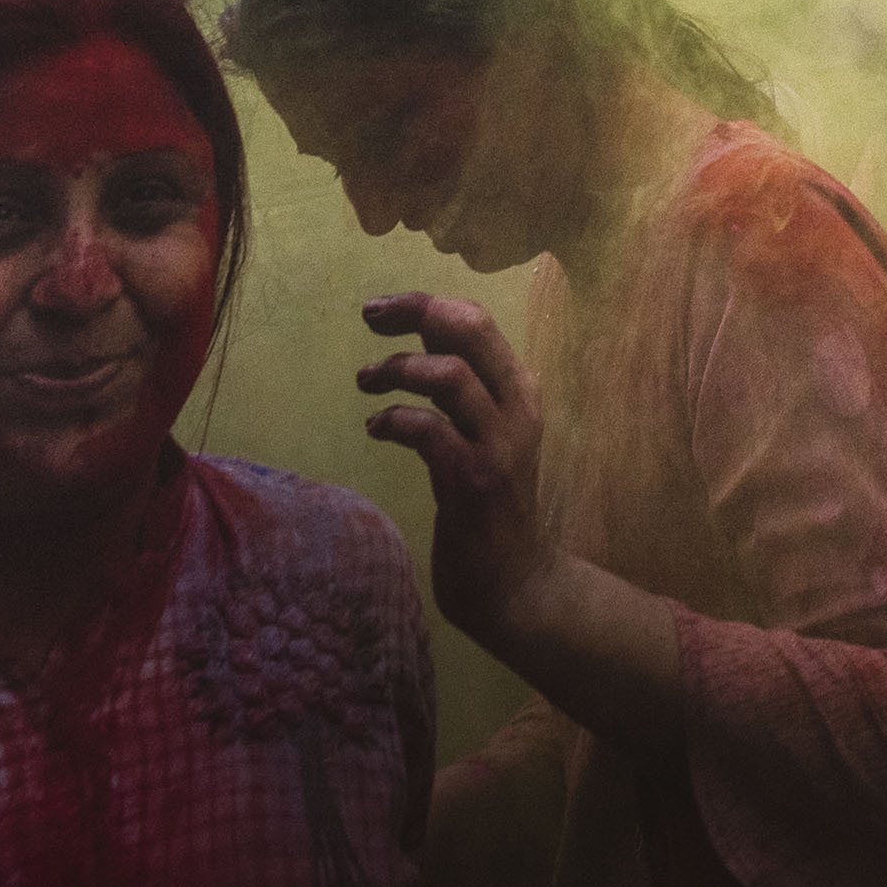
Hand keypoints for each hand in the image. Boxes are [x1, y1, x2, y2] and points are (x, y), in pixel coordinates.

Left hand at [357, 289, 562, 648]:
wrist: (513, 582)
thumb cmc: (488, 504)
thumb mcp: (481, 434)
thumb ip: (460, 390)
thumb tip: (414, 344)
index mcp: (520, 389)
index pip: (477, 321)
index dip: (426, 304)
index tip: (382, 309)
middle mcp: (517, 408)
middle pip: (471, 331)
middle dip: (416, 313)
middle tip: (370, 316)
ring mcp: (498, 445)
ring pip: (452, 375)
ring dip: (400, 369)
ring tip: (366, 382)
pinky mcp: (474, 482)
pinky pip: (430, 431)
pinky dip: (395, 420)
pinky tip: (375, 428)